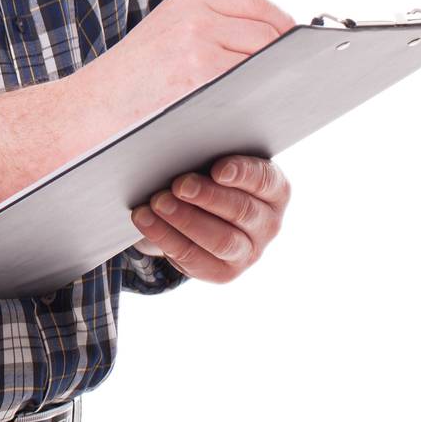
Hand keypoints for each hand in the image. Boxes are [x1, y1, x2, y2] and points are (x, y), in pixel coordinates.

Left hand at [129, 156, 290, 282]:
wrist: (197, 212)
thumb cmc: (209, 176)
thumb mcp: (215, 162)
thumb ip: (209, 154)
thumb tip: (181, 149)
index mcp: (274, 191)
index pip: (265, 181)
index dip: (242, 174)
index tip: (217, 170)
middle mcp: (267, 224)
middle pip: (242, 211)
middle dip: (207, 197)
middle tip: (179, 185)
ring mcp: (249, 252)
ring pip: (221, 240)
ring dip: (186, 220)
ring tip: (158, 203)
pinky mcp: (223, 272)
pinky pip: (194, 258)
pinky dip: (166, 236)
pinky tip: (145, 220)